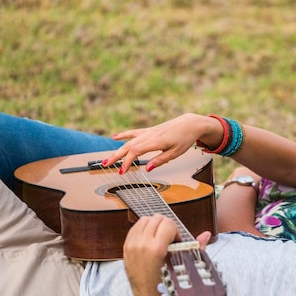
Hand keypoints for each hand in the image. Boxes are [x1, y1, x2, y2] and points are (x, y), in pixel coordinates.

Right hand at [103, 114, 221, 173]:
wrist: (190, 124)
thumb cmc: (185, 139)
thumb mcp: (175, 153)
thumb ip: (161, 160)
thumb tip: (147, 168)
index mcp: (156, 142)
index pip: (136, 152)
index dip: (127, 162)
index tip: (122, 171)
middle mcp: (150, 135)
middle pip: (128, 146)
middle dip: (116, 156)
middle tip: (106, 165)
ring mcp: (148, 132)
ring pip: (129, 141)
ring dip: (117, 150)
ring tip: (107, 158)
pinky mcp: (150, 130)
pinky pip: (134, 133)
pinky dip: (124, 135)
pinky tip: (114, 137)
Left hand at [123, 214, 211, 295]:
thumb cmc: (168, 284)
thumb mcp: (183, 265)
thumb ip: (196, 247)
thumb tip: (206, 234)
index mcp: (156, 249)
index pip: (167, 223)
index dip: (176, 231)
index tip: (177, 241)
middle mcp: (142, 244)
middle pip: (156, 218)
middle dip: (166, 226)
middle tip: (169, 240)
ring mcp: (131, 245)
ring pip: (145, 220)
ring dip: (154, 226)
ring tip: (159, 238)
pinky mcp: (125, 247)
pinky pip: (135, 228)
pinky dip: (144, 230)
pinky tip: (150, 240)